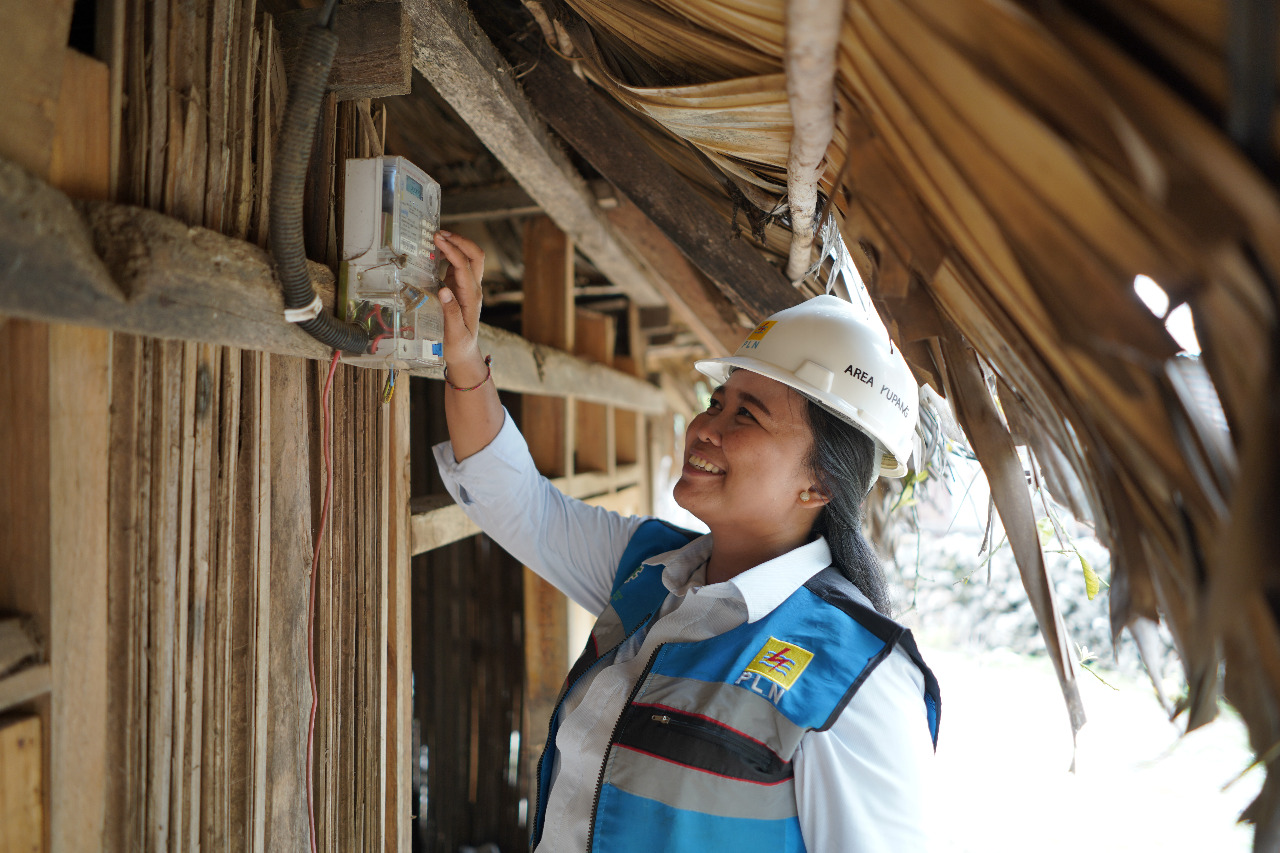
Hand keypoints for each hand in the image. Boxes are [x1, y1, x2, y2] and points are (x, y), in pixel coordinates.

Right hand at [433, 230, 485, 367]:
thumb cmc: (458, 345)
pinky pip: (458, 265)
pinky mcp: (460, 288)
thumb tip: (444, 290)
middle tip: (439, 233)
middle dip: (460, 240)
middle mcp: (473, 288)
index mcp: (472, 297)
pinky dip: (449, 254)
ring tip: (437, 236)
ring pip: (469, 257)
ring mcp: (468, 287)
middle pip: (475, 255)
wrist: (464, 353)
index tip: (438, 239)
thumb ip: (450, 312)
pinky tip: (436, 250)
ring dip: (456, 244)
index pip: (465, 266)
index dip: (452, 250)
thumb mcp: (454, 333)